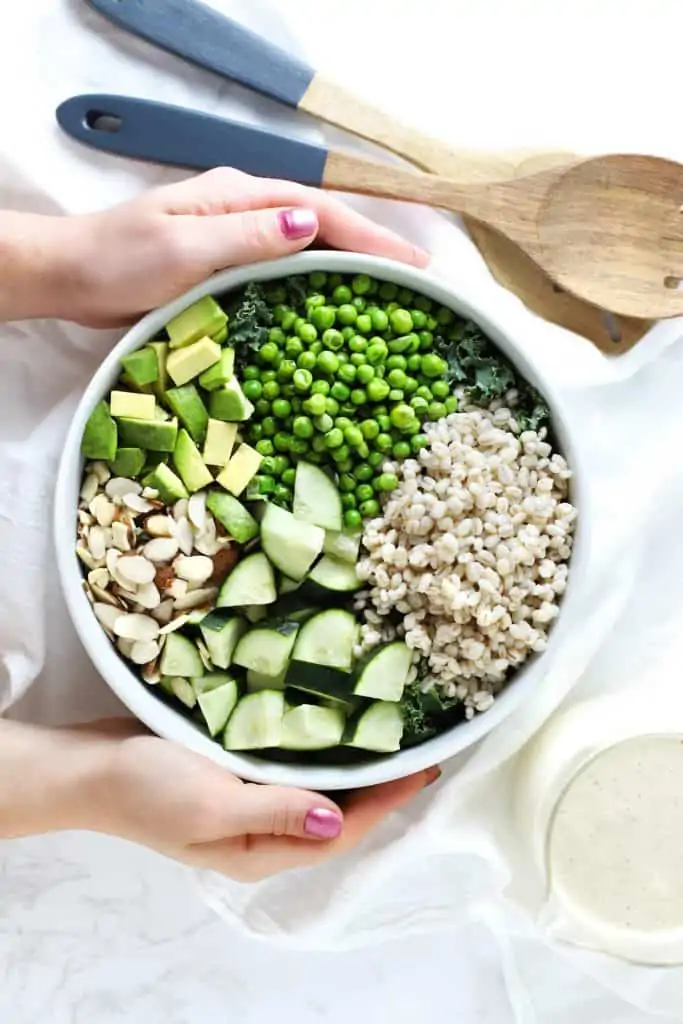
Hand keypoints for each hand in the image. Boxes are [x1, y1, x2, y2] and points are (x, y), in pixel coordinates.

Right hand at [0, 719, 437, 880]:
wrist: (90, 766)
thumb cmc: (148, 788)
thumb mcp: (213, 805)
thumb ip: (277, 811)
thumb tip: (339, 817)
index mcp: (262, 849)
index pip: (342, 828)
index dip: (387, 800)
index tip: (426, 767)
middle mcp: (263, 829)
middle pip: (337, 810)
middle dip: (379, 783)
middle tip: (419, 743)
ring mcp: (249, 799)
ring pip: (317, 785)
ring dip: (352, 762)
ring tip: (390, 731)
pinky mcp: (235, 771)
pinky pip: (290, 763)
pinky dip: (318, 746)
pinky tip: (333, 721)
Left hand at [51, 168, 428, 326]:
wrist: (72, 276)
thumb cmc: (119, 260)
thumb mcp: (184, 244)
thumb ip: (246, 234)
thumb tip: (310, 224)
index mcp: (239, 197)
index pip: (319, 211)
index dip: (369, 237)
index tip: (413, 262)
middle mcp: (243, 212)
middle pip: (321, 226)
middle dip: (370, 248)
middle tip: (417, 279)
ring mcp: (234, 239)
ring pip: (305, 249)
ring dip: (347, 267)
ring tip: (388, 294)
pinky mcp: (224, 268)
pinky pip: (281, 273)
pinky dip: (313, 285)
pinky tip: (330, 308)